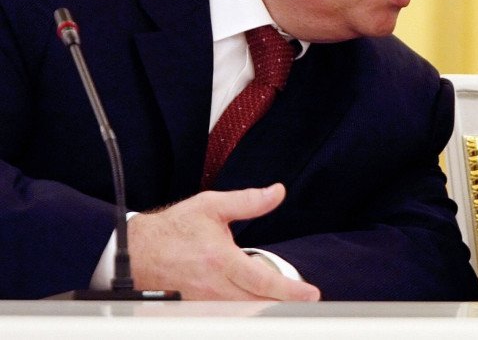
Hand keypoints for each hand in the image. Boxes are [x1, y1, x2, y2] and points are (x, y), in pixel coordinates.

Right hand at [128, 183, 320, 300]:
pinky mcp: (193, 312)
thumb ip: (248, 201)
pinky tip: (257, 308)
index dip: (289, 290)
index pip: (262, 281)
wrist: (134, 252)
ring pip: (242, 316)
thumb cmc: (173, 229)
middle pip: (257, 305)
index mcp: (220, 260)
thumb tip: (277, 192)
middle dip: (284, 305)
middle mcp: (211, 287)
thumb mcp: (211, 206)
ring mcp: (201, 304)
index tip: (310, 294)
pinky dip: (243, 315)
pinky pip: (224, 318)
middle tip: (306, 301)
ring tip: (286, 304)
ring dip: (265, 311)